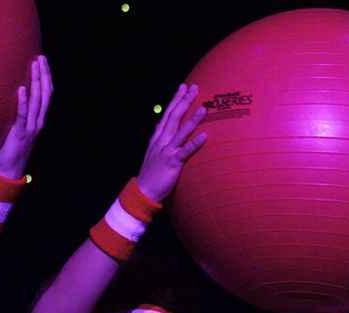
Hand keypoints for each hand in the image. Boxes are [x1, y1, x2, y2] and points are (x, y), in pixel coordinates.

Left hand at [0, 55, 52, 178]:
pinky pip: (22, 115)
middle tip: (41, 58)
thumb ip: (17, 113)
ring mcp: (31, 128)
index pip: (47, 95)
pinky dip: (22, 102)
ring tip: (34, 66)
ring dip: (36, 82)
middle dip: (44, 75)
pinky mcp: (20, 133)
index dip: (46, 77)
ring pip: (38, 102)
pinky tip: (21, 89)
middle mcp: (38, 122)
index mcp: (38, 119)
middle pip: (45, 94)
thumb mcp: (16, 127)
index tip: (43, 61)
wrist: (10, 170)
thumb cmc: (9, 148)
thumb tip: (10, 96)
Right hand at [136, 83, 206, 201]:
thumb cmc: (151, 172)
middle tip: (195, 88)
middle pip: (174, 117)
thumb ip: (157, 136)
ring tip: (204, 108)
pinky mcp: (172, 163)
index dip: (176, 99)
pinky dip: (195, 143)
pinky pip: (185, 151)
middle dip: (184, 101)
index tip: (183, 86)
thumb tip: (159, 124)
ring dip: (193, 119)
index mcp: (157, 137)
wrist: (144, 190)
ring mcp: (167, 151)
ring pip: (180, 131)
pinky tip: (205, 135)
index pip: (168, 113)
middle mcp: (161, 141)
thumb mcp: (152, 150)